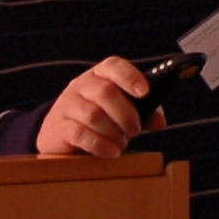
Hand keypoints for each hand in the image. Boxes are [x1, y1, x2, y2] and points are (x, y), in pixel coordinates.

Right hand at [36, 56, 165, 157]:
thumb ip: (143, 112)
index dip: (130, 76)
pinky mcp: (58, 127)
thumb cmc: (98, 118)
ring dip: (113, 132)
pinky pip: (80, 134)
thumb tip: (160, 122)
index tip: (145, 92)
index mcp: (99, 75)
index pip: (113, 66)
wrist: (58, 134)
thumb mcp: (120, 110)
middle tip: (136, 130)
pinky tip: (111, 152)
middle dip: (126, 114)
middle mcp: (80, 85)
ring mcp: (66, 105)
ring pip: (93, 115)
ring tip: (122, 143)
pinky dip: (100, 144)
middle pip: (105, 92)